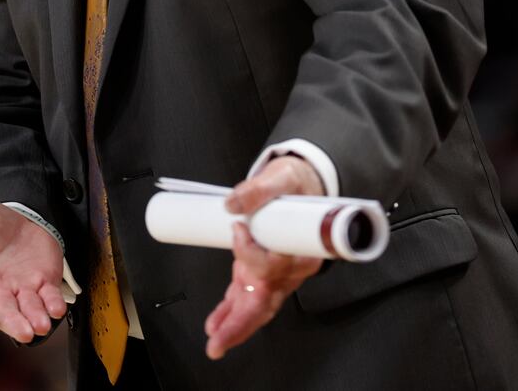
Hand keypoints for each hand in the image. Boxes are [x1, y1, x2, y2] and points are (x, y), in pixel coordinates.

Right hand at [0, 191, 66, 342]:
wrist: (14, 214)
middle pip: (2, 312)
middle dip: (13, 323)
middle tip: (25, 332)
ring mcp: (19, 288)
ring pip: (25, 310)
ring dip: (34, 319)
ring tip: (41, 326)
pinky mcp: (42, 283)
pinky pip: (47, 298)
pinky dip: (52, 304)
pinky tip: (57, 307)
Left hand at [203, 155, 325, 359]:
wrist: (302, 185)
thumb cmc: (296, 183)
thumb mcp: (281, 177)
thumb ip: (257, 189)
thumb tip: (232, 204)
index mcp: (303, 248)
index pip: (275, 265)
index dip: (251, 254)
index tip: (237, 228)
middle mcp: (291, 269)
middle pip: (267, 301)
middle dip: (241, 323)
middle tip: (218, 341)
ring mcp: (276, 275)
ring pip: (256, 306)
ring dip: (234, 325)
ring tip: (214, 340)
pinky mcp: (262, 273)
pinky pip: (248, 297)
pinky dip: (231, 312)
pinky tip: (215, 325)